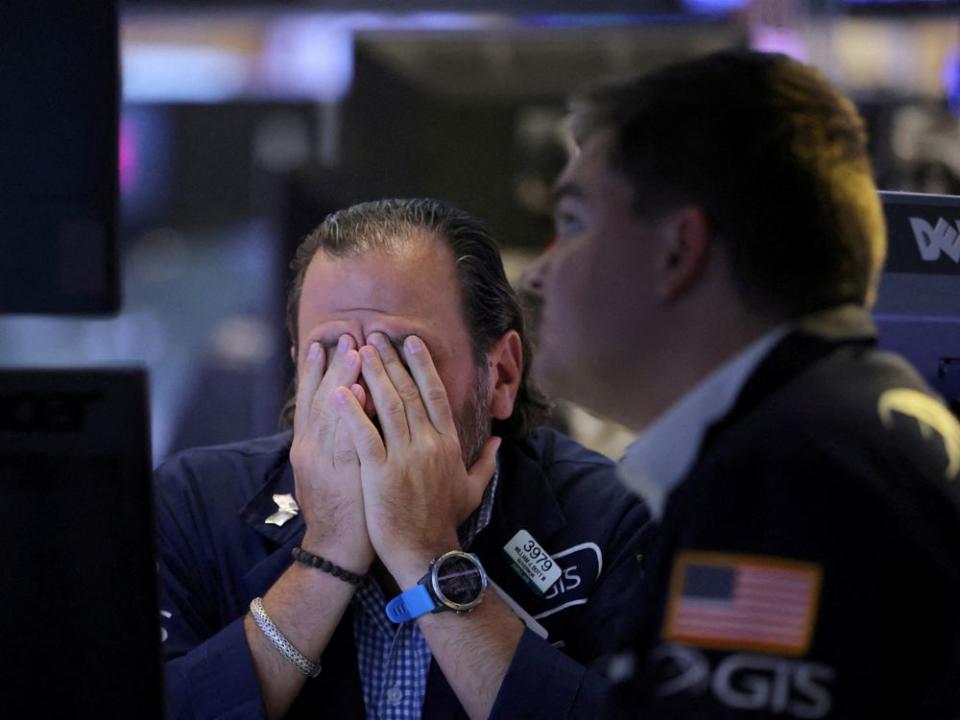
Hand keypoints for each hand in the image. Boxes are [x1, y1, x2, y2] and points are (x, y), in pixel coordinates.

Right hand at [289, 334, 373, 571]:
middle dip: (333, 366)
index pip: (308, 400)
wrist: (335, 549)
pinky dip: (355, 416)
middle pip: (319, 399)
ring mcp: (324, 464)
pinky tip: (365, 393)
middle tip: (345, 335)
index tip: (322, 342)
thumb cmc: (338, 508)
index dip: (314, 370)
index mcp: (306, 446)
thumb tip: (346, 405)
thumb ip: (333, 438)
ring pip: (332, 415)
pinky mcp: (343, 477)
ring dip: (344, 381)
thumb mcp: (325, 470)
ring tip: (355, 351)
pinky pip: (349, 441)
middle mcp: (310, 450)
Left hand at [333, 333, 499, 587]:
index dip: (421, 365)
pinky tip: (338, 392)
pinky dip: (352, 412)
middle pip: (408, 392)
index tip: (410, 341)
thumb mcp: (472, 489)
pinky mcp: (380, 473)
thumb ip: (487, 462)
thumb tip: (499, 442)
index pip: (434, 394)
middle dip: (391, 360)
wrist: (426, 554)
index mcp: (448, 443)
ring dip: (372, 375)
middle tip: (375, 335)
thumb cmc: (446, 521)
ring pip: (388, 406)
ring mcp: (404, 457)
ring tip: (358, 350)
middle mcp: (428, 444)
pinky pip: (364, 436)